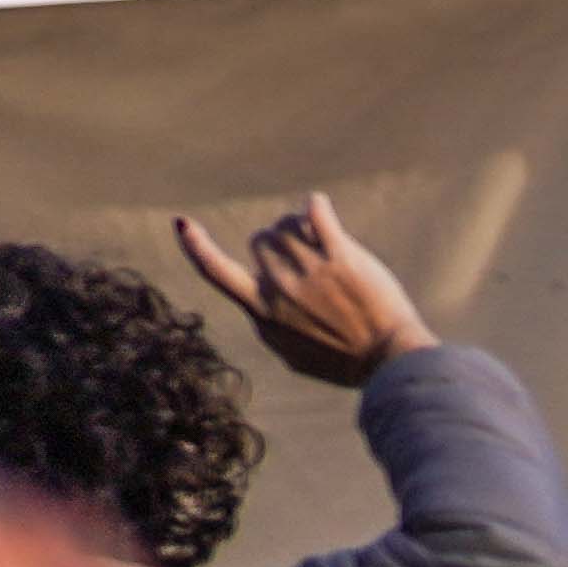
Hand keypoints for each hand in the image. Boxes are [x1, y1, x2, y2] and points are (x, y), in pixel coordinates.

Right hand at [174, 194, 432, 387]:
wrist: (386, 360)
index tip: (182, 223)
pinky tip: (318, 206)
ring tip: (318, 236)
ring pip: (288, 224)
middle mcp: (279, 287)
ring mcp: (309, 271)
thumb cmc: (342, 361)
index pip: (216, 272)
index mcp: (260, 310)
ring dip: (299, 223)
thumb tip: (260, 305)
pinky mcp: (342, 257)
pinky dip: (315, 206)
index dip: (196, 247)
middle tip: (303, 250)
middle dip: (277, 238)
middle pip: (261, 238)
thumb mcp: (291, 353)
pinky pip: (317, 215)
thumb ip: (271, 324)